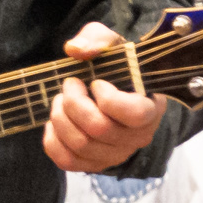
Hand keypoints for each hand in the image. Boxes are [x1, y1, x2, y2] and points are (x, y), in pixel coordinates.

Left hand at [40, 22, 163, 172]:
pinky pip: (67, 161)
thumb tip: (75, 50)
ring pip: (80, 145)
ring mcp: (116, 154)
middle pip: (99, 129)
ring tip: (61, 100)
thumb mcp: (111, 44)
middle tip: (70, 85)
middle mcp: (137, 138)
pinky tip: (55, 122)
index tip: (96, 82)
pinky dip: (52, 140)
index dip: (108, 97)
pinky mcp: (94, 164)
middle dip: (74, 102)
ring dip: (60, 118)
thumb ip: (97, 38)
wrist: (112, 89)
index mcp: (150, 109)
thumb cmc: (116, 67)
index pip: (134, 114)